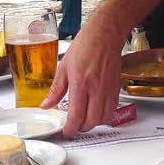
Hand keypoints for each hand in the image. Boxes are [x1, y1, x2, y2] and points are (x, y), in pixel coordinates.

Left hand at [40, 19, 122, 134]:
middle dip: (81, 128)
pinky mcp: (116, 88)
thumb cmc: (86, 44)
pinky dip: (104, 116)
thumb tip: (47, 104)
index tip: (66, 130)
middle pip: (91, 121)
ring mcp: (108, 89)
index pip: (76, 115)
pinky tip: (96, 111)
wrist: (105, 34)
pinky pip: (112, 110)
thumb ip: (56, 89)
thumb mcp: (64, 66)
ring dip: (93, 123)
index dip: (70, 128)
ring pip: (104, 118)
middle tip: (73, 125)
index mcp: (81, 82)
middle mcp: (96, 88)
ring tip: (84, 119)